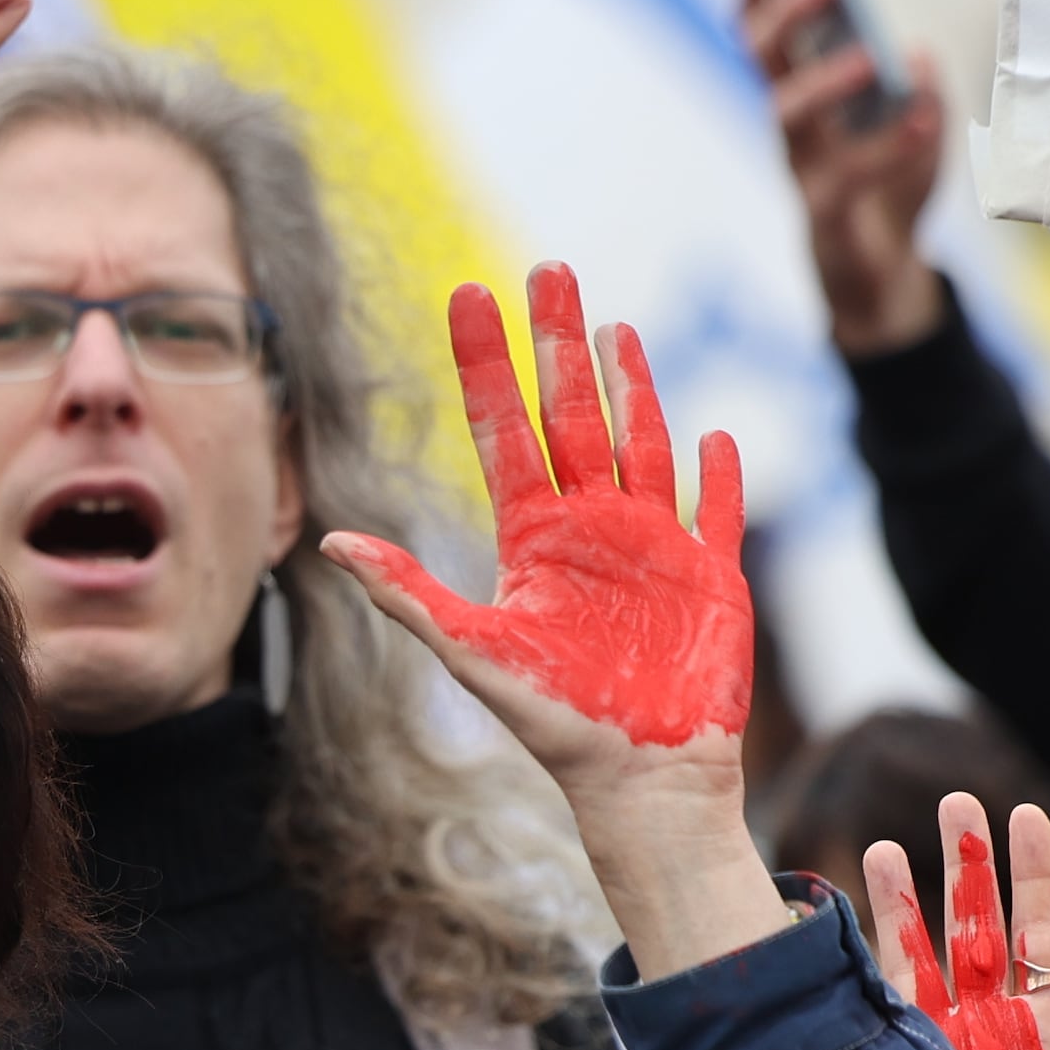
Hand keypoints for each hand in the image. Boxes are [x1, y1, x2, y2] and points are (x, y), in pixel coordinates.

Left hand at [325, 265, 782, 976]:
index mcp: (534, 535)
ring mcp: (654, 545)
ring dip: (633, 385)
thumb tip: (330, 542)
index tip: (468, 291)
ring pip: (643, 442)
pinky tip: (714, 434)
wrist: (640, 782)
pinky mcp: (712, 575)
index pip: (505, 425)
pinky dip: (719, 474)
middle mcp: (591, 527)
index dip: (487, 359)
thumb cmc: (555, 725)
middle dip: (560, 341)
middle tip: (549, 267)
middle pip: (574, 411)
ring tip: (614, 325)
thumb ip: (409, 593)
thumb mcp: (472, 652)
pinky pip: (719, 511)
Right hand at [741, 0, 948, 353]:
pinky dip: (889, 147)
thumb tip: (918, 54)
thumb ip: (920, 89)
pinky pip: (848, 175)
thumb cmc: (889, 192)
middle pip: (762, 56)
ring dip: (824, 81)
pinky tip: (924, 123)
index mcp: (802, 92)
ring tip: (870, 58)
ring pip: (787, 115)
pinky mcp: (826, 215)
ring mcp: (802, 168)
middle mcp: (790, 124)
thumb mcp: (919, 127)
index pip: (763, 23)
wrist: (882, 282)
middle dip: (787, 11)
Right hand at [862, 795, 1049, 1049]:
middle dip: (966, 868)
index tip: (1025, 813)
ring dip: (905, 907)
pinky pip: (885, 1022)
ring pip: (922, 967)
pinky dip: (866, 974)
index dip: (1034, 878)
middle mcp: (996, 1042)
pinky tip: (846, 926)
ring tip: (887, 845)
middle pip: (976, 936)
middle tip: (956, 799)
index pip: (1042, 940)